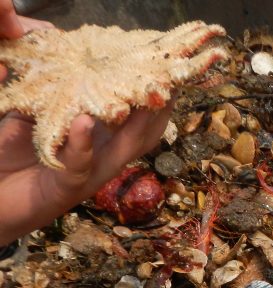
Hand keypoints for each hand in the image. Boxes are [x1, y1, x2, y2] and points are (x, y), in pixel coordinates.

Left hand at [0, 0, 173, 244]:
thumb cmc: (5, 156)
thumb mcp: (21, 108)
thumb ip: (34, 78)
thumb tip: (36, 30)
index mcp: (95, 134)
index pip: (133, 110)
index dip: (152, 88)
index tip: (164, 60)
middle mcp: (101, 155)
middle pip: (146, 130)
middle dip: (162, 103)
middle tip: (173, 75)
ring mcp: (89, 174)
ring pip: (127, 149)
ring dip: (138, 122)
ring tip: (145, 95)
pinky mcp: (66, 190)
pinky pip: (80, 166)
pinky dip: (83, 144)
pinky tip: (85, 122)